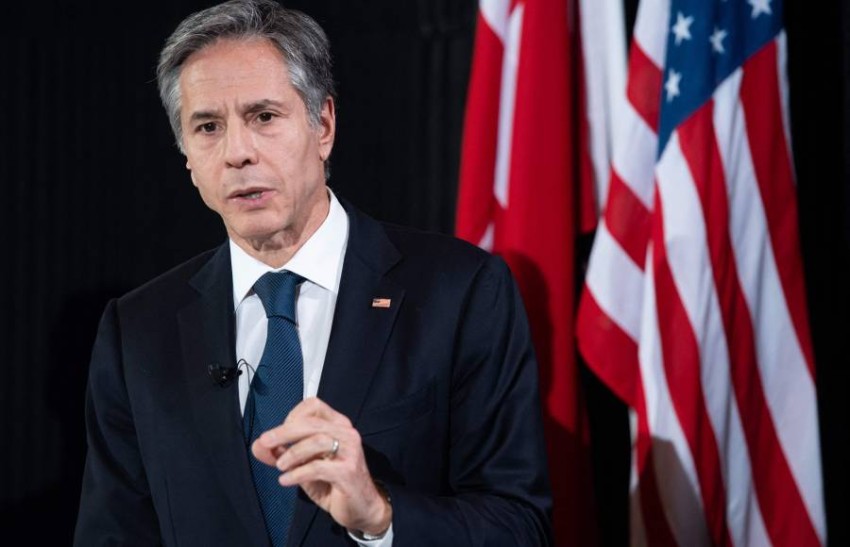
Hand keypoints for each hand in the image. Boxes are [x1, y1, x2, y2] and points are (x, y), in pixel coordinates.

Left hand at [251, 397, 391, 535]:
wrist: (361, 508)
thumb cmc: (332, 482)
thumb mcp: (303, 465)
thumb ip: (281, 453)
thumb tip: (258, 446)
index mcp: (338, 424)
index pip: (313, 405)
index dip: (292, 417)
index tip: (279, 436)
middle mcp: (347, 433)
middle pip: (311, 422)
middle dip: (284, 432)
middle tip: (265, 442)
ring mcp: (350, 451)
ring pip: (316, 441)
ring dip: (292, 453)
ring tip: (280, 466)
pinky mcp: (348, 471)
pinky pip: (318, 467)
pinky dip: (297, 473)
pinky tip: (286, 480)